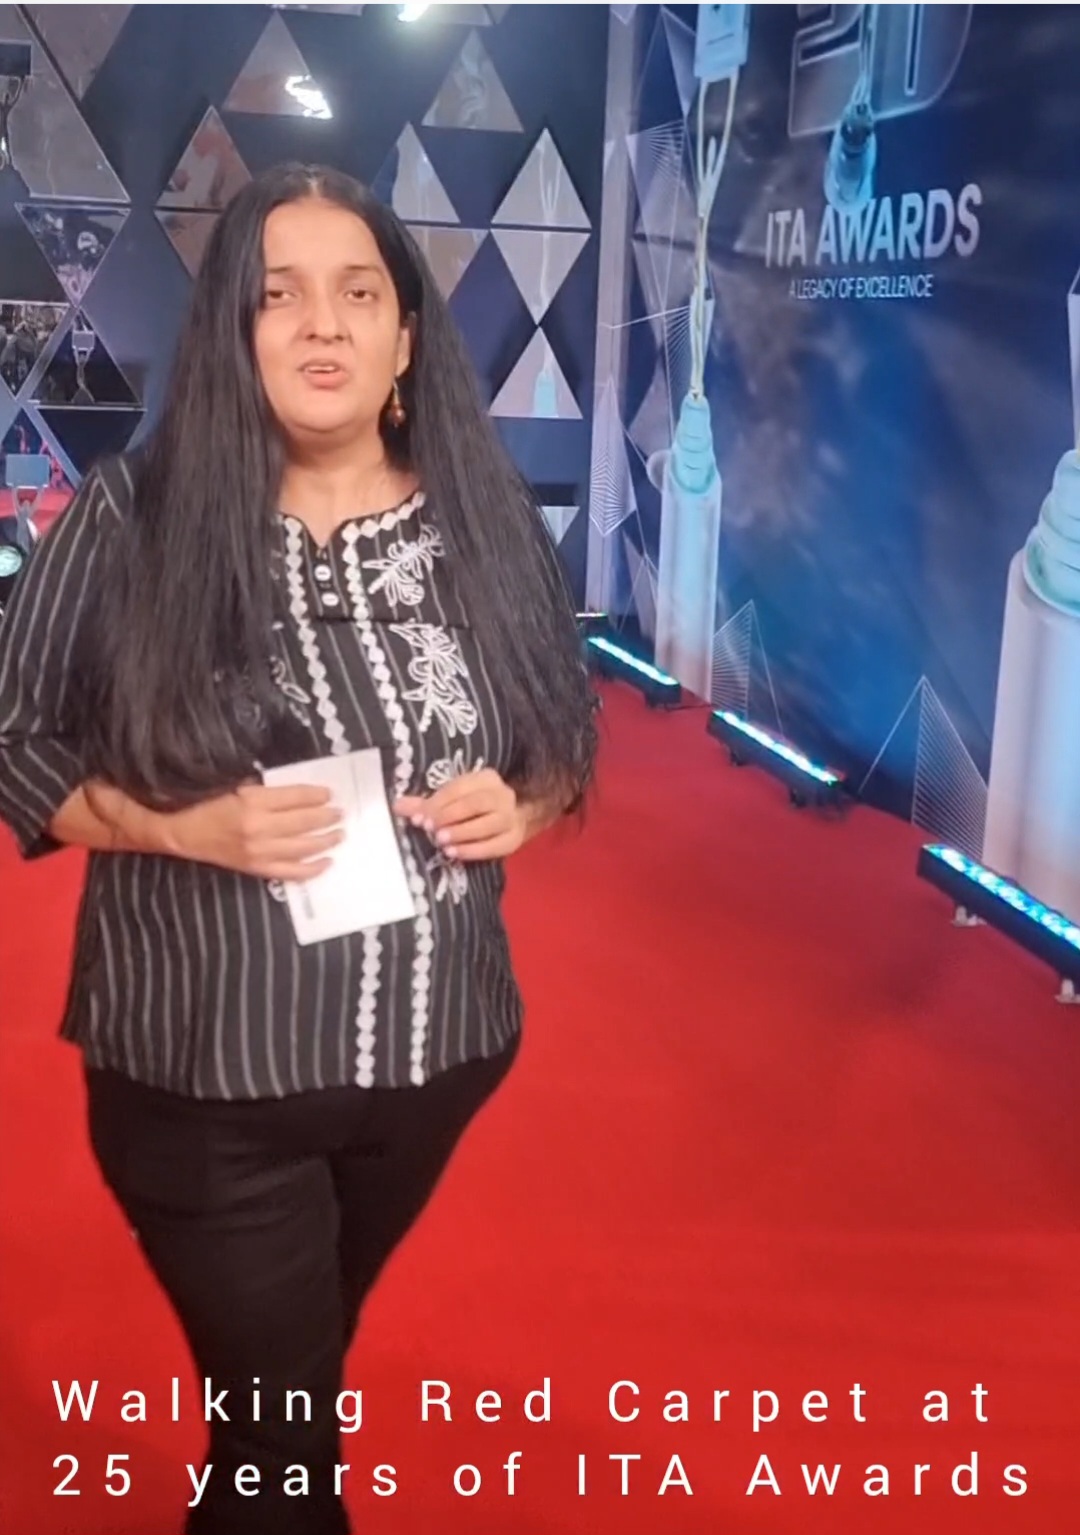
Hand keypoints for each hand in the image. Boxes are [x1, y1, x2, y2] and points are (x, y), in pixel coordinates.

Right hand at [167, 783, 344, 881]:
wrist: (186, 835)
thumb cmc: (210, 807)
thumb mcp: (238, 789)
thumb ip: (267, 791)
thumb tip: (301, 794)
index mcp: (253, 802)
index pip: (295, 797)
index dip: (317, 795)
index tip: (330, 794)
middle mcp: (259, 828)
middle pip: (304, 822)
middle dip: (327, 817)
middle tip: (341, 813)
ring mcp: (260, 852)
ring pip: (303, 847)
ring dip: (326, 841)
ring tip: (339, 834)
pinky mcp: (258, 869)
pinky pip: (292, 872)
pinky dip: (313, 869)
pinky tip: (327, 862)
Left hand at [394, 769, 526, 862]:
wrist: (507, 822)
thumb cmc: (473, 809)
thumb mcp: (451, 801)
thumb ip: (426, 804)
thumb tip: (399, 806)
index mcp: (485, 778)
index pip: (460, 787)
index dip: (439, 803)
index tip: (420, 818)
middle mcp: (503, 795)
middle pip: (478, 803)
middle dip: (452, 816)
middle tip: (430, 829)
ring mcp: (512, 817)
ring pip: (489, 824)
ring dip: (463, 833)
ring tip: (441, 842)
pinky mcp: (513, 839)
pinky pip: (495, 845)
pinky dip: (473, 850)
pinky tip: (454, 853)